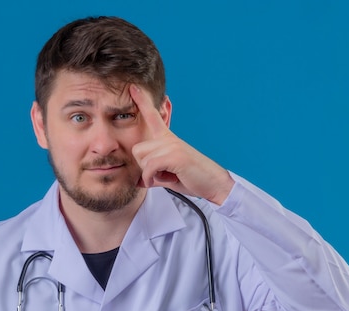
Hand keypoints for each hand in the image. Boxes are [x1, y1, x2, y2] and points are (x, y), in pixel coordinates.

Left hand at [129, 84, 234, 204]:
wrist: (215, 184)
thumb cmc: (193, 179)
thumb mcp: (169, 175)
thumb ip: (153, 173)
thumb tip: (136, 182)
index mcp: (168, 138)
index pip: (152, 116)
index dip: (142, 101)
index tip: (133, 87)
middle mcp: (169, 138)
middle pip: (137, 150)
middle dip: (143, 166)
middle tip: (161, 173)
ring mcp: (173, 145)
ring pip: (143, 160)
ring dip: (150, 174)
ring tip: (168, 176)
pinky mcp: (175, 156)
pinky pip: (150, 167)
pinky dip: (151, 178)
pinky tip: (163, 180)